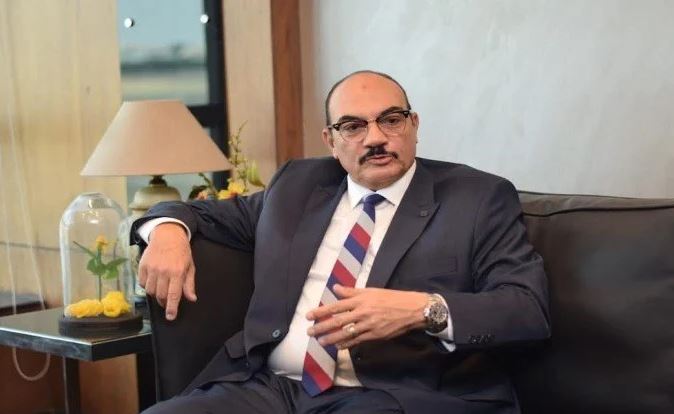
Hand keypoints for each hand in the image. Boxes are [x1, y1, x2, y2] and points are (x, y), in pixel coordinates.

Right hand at [138, 223, 196, 319]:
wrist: (167, 235)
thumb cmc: (181, 252)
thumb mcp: (190, 266)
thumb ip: (189, 284)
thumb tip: (191, 298)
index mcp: (178, 272)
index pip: (174, 295)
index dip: (172, 308)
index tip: (171, 317)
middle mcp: (164, 271)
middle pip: (161, 295)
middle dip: (164, 302)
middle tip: (167, 302)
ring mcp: (152, 268)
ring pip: (150, 291)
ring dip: (155, 294)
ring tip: (161, 290)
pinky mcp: (142, 266)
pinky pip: (142, 283)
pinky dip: (146, 286)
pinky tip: (153, 281)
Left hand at [306, 285, 427, 348]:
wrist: (411, 309)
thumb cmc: (390, 298)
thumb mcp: (371, 291)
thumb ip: (352, 292)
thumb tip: (335, 288)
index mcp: (360, 300)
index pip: (336, 306)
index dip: (321, 311)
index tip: (309, 315)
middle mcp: (362, 312)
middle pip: (337, 321)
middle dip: (322, 327)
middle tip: (310, 332)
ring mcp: (368, 325)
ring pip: (346, 333)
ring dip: (331, 338)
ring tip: (321, 342)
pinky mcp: (375, 335)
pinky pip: (357, 341)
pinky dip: (346, 344)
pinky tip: (338, 346)